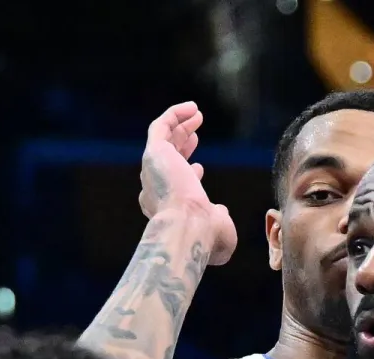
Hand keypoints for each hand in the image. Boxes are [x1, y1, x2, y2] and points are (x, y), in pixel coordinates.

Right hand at [138, 101, 237, 265]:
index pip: (171, 185)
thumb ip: (218, 220)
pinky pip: (160, 126)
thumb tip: (220, 210)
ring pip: (162, 140)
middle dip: (180, 145)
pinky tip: (193, 108)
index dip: (184, 173)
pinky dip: (175, 114)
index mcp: (165, 207)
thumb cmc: (205, 235)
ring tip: (197, 114)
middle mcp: (154, 188)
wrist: (190, 228)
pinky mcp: (154, 153)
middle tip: (196, 135)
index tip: (199, 168)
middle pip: (166, 159)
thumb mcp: (219, 231)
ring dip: (179, 125)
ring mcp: (153, 169)